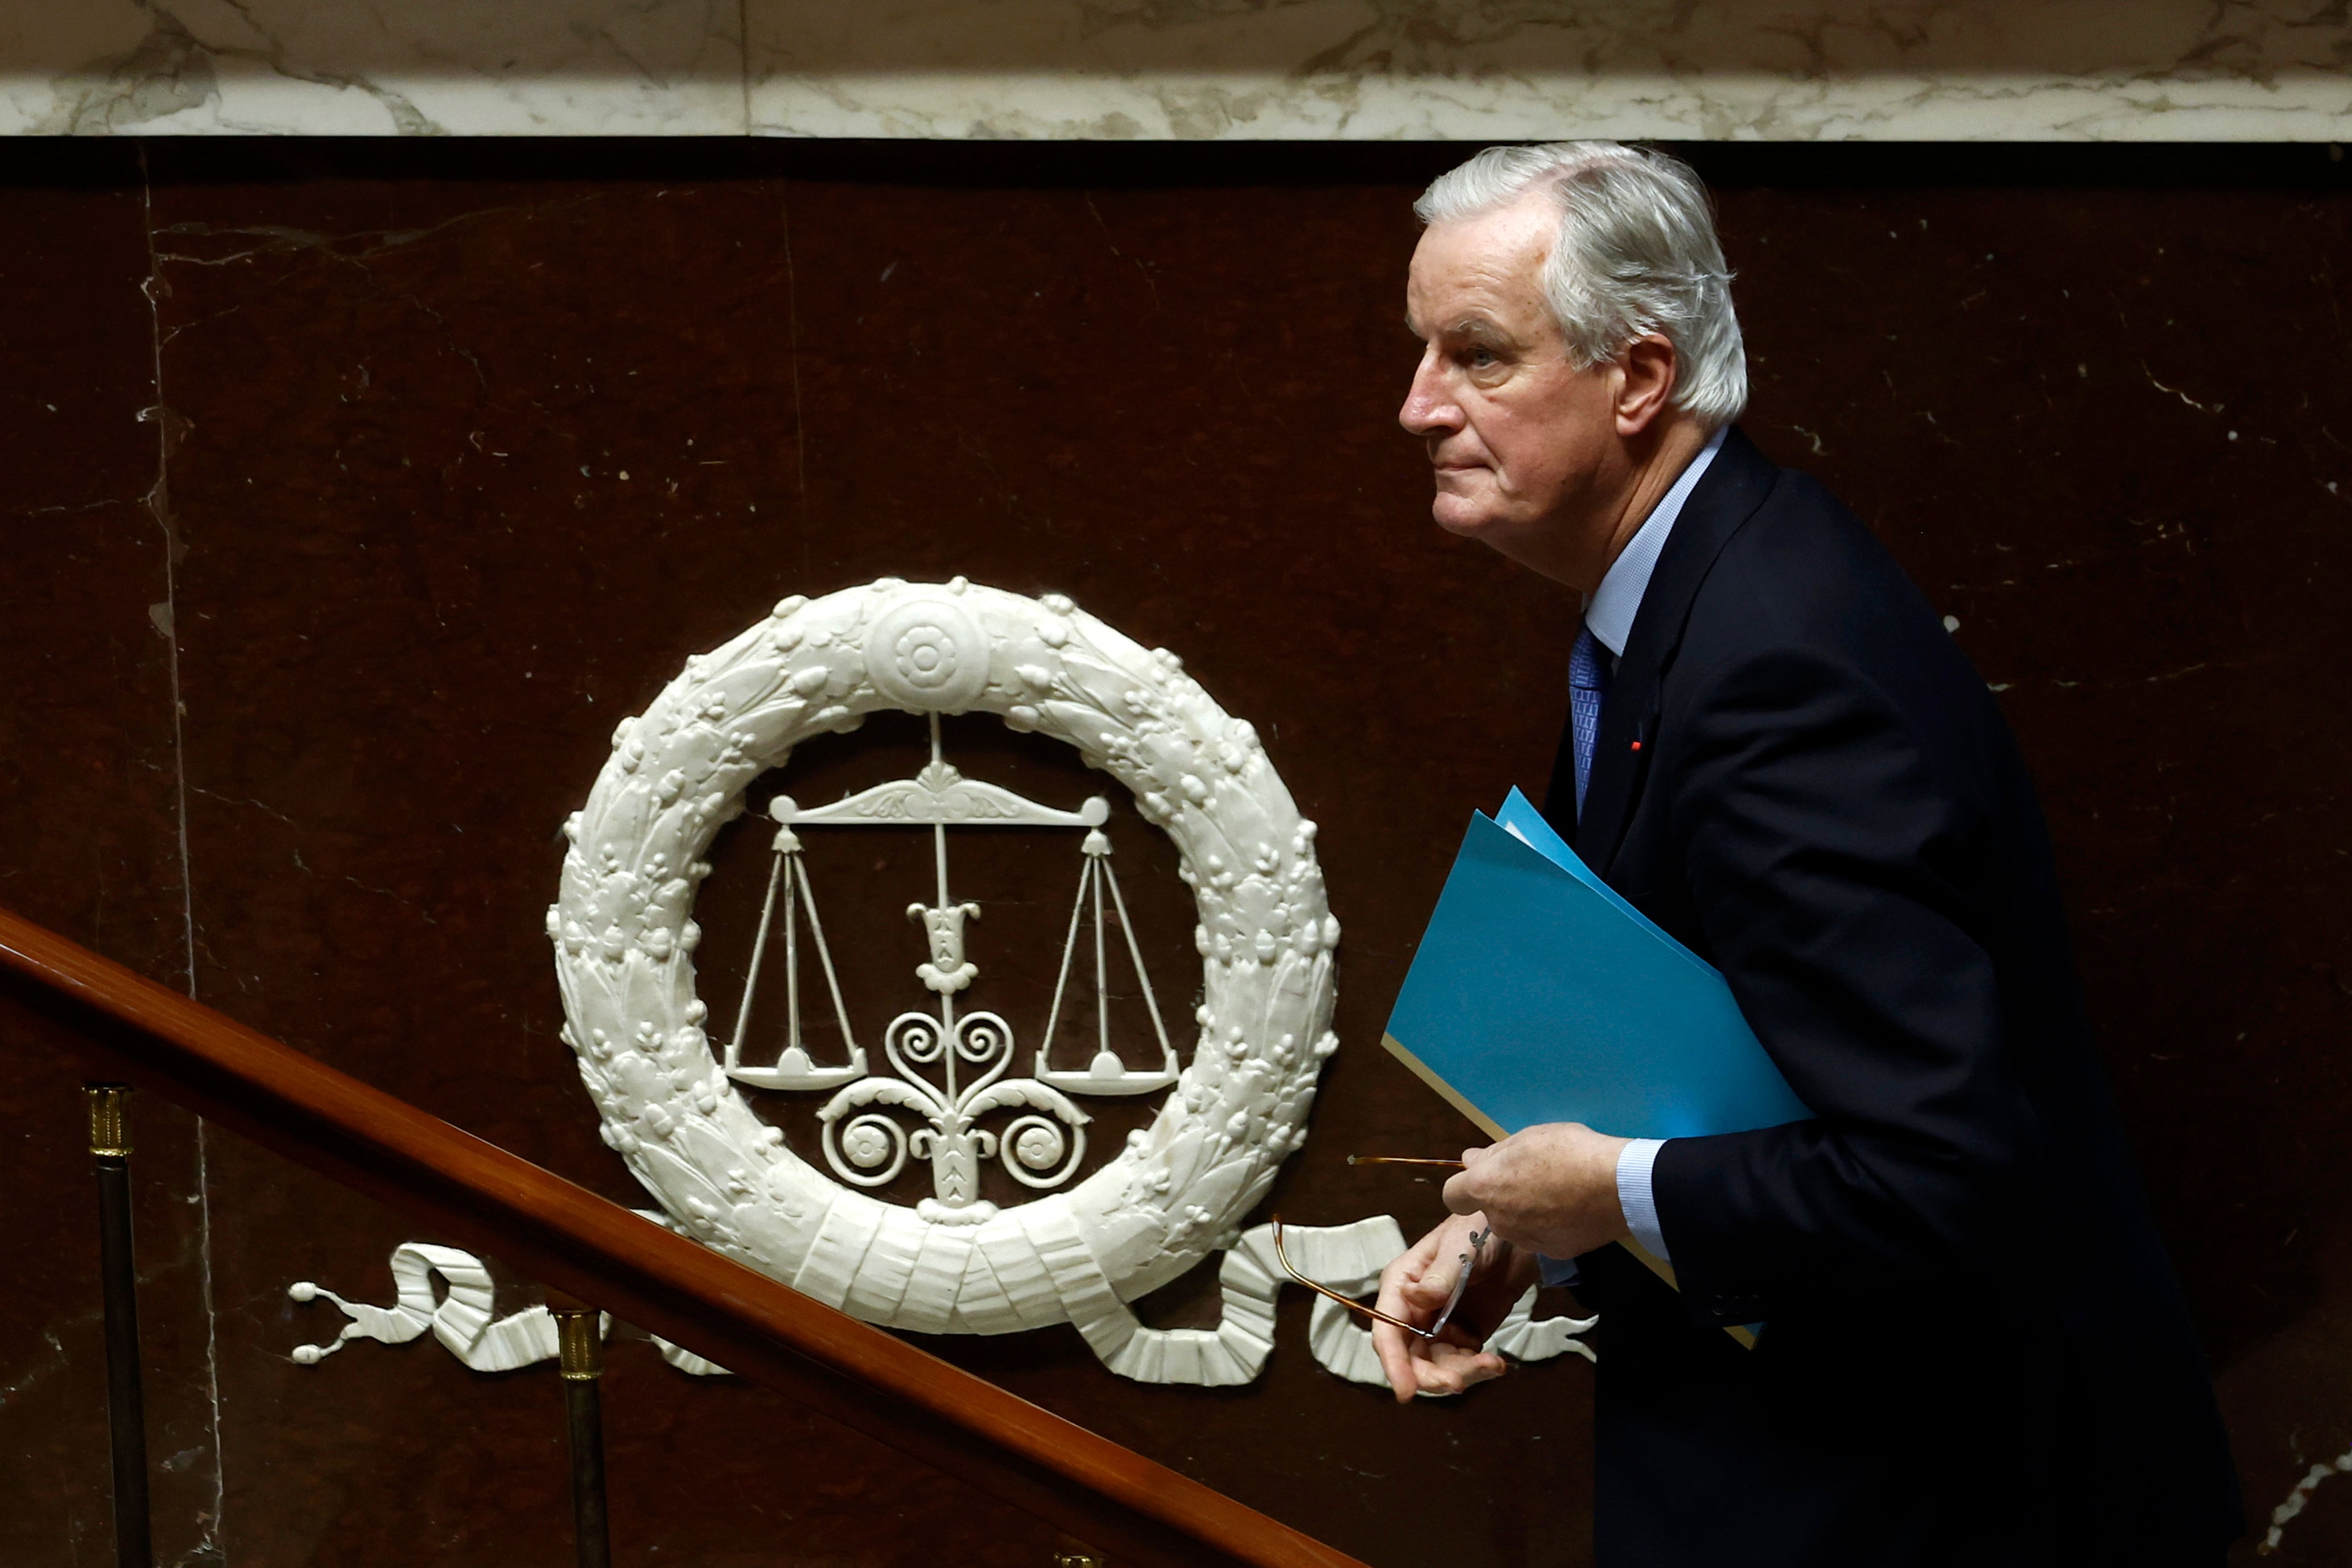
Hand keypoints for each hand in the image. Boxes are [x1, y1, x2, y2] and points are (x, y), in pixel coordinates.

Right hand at [1370, 1211, 1538, 1402]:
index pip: (1387, 1331)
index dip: (1393, 1364)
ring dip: (1461, 1374)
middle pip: (1410, 1359)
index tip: (1405, 1392)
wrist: (1518, 1238)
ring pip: (1438, 1368)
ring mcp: (1439, 1327)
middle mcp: (1415, 1312)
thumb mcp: (1460, 1248)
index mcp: (1402, 1286)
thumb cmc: (1479, 1230)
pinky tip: (1497, 1364)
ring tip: (1490, 1365)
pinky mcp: (1464, 1337)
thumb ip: (1440, 1276)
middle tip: (1457, 1383)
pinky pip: (1464, 1365)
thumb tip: (1417, 1298)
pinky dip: (1480, 1370)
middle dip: (1431, 1377)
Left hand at [1441, 1123, 1630, 1258]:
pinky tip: (1574, 1211)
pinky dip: (1552, 1226)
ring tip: (1559, 1193)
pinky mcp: (1553, 1252)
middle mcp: (1499, 1219)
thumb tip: (1471, 1160)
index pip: (1452, 1195)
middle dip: (1504, 1196)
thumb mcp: (1528, 1137)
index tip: (1488, 1176)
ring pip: (1516, 1225)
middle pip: (1490, 1209)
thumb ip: (1494, 1153)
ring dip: (1527, 1212)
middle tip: (1535, 1177)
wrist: (1616, 1186)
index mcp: (1486, 1187)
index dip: (1466, 1186)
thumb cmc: (1568, 1152)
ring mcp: (1525, 1239)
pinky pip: (1543, 1237)